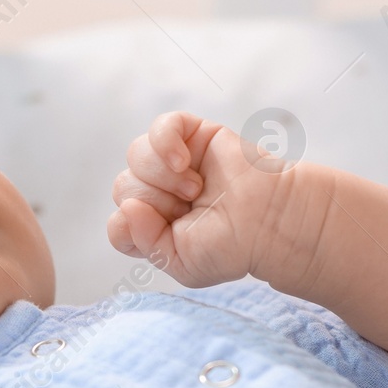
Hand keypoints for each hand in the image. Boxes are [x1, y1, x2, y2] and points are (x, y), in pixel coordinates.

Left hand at [107, 111, 302, 288]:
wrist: (270, 221)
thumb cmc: (231, 246)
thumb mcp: (180, 262)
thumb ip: (143, 242)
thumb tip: (127, 207)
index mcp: (154, 225)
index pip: (118, 223)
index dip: (135, 228)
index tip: (169, 231)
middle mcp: (160, 191)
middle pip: (124, 186)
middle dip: (156, 201)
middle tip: (190, 208)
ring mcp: (174, 161)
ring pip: (136, 156)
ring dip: (162, 176)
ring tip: (195, 188)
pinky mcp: (194, 134)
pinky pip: (161, 125)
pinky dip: (165, 142)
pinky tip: (182, 161)